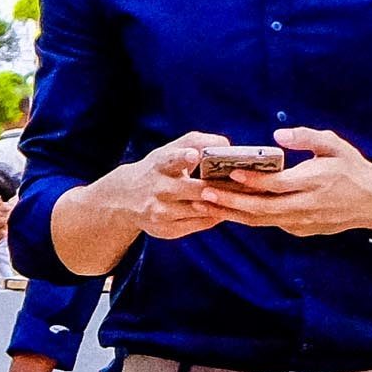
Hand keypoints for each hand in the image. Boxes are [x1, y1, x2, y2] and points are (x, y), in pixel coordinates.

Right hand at [97, 132, 238, 243]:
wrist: (125, 200)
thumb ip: (196, 142)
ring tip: (244, 196)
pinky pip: (199, 224)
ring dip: (222, 204)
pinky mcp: (167, 230)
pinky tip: (227, 210)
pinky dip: (215, 216)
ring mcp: (161, 212)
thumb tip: (225, 144)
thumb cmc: (158, 170)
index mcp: (159, 165)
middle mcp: (158, 189)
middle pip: (195, 191)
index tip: (194, 155)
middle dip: (220, 187)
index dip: (183, 158)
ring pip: (200, 210)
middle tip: (245, 182)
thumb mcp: (168, 151)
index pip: (171, 160)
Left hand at [215, 128, 371, 235]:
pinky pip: (270, 224)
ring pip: (261, 221)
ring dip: (233, 214)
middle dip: (230, 203)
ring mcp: (302, 221)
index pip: (276, 184)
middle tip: (204, 194)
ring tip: (207, 204)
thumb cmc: (352, 168)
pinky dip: (248, 218)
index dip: (252, 180)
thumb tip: (278, 136)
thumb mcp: (334, 145)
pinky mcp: (301, 230)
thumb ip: (306, 137)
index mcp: (313, 182)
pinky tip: (229, 210)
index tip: (230, 172)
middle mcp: (305, 205)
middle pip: (261, 209)